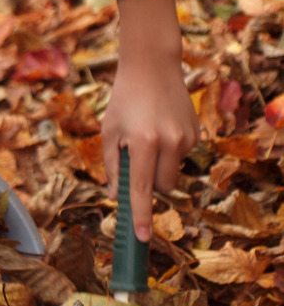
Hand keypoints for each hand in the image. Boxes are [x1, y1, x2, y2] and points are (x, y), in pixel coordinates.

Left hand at [102, 0, 198, 242]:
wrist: (152, 67)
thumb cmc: (124, 100)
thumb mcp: (109, 130)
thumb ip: (112, 166)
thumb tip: (117, 197)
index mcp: (142, 142)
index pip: (142, 189)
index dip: (140, 215)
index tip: (140, 238)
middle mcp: (168, 142)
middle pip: (162, 188)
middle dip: (149, 184)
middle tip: (134, 161)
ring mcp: (186, 138)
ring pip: (173, 174)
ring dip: (159, 167)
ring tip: (147, 138)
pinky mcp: (196, 135)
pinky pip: (181, 158)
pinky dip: (170, 152)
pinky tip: (161, 129)